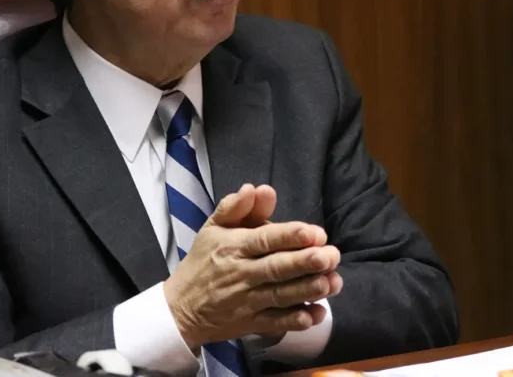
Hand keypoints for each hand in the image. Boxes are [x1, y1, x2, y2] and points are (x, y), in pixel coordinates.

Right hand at [163, 184, 342, 349]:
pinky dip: (297, 320)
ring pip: (280, 296)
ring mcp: (246, 301)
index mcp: (233, 246)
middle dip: (306, 262)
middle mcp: (241, 274)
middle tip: (332, 256)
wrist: (180, 308)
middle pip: (276, 268)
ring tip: (332, 282)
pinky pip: (276, 323)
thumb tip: (255, 188)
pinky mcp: (250, 324)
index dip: (290, 236)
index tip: (316, 233)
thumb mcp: (212, 228)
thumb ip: (236, 207)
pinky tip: (317, 313)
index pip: (264, 240)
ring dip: (308, 290)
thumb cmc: (203, 261)